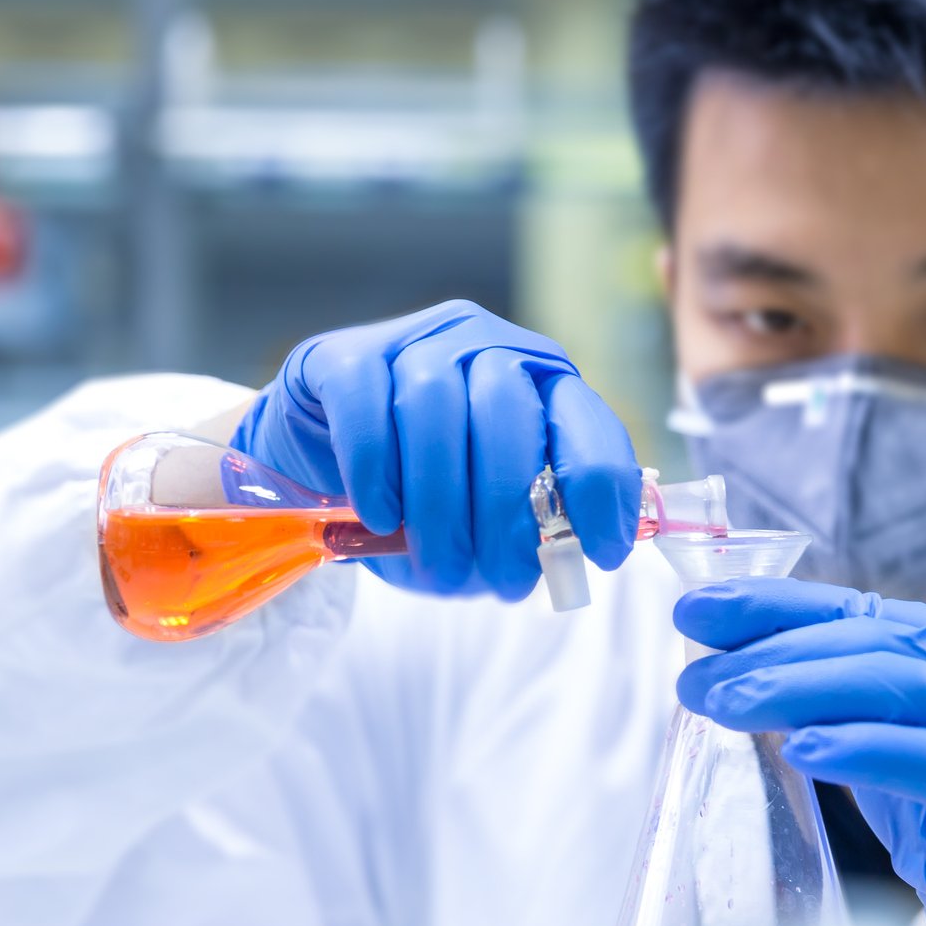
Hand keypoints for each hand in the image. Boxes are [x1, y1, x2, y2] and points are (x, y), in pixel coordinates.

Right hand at [231, 300, 640, 598]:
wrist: (327, 468)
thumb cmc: (428, 496)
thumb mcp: (491, 517)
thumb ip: (534, 524)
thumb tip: (574, 558)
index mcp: (539, 380)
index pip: (584, 421)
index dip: (599, 488)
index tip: (598, 555)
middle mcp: (483, 345)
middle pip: (506, 410)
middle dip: (509, 509)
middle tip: (505, 583)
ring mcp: (412, 342)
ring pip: (433, 404)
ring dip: (440, 503)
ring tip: (440, 568)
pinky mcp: (343, 356)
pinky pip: (363, 403)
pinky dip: (374, 469)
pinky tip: (381, 516)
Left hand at [674, 578, 925, 925]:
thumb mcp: (897, 748)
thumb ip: (845, 699)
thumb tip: (734, 659)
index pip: (865, 612)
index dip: (777, 607)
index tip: (698, 609)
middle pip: (875, 645)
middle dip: (773, 654)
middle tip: (696, 674)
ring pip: (896, 687)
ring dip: (795, 691)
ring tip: (723, 703)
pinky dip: (858, 749)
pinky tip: (799, 749)